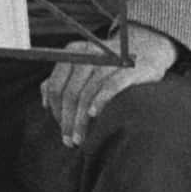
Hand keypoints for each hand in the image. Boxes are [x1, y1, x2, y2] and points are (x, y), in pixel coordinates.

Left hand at [43, 25, 176, 146]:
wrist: (146, 51)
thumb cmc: (109, 66)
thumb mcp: (83, 69)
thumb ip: (61, 82)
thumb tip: (44, 102)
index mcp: (72, 53)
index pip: (55, 86)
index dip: (55, 110)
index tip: (60, 128)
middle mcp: (88, 54)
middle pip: (70, 92)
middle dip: (67, 120)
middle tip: (69, 140)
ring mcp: (108, 60)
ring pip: (87, 93)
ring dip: (81, 119)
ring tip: (80, 138)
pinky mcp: (129, 68)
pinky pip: (111, 85)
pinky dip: (100, 100)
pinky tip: (93, 115)